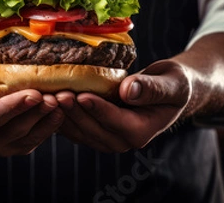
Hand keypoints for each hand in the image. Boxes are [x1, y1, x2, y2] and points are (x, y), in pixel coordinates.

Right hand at [0, 58, 63, 155]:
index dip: (15, 107)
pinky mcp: (15, 140)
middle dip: (38, 112)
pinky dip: (50, 124)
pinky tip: (63, 107)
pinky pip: (35, 136)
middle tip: (56, 96)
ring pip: (30, 136)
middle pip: (17, 129)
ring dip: (49, 120)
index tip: (33, 94)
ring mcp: (1, 143)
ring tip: (64, 101)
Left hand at [55, 60, 191, 152]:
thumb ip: (152, 88)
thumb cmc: (175, 84)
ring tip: (48, 96)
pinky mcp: (96, 131)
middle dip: (74, 112)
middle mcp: (124, 140)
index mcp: (142, 132)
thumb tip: (128, 91)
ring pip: (80, 131)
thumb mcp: (172, 83)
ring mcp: (108, 138)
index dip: (98, 109)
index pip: (116, 121)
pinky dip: (61, 115)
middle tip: (57, 94)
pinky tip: (48, 100)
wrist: (169, 91)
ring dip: (63, 115)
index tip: (81, 95)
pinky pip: (75, 127)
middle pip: (93, 129)